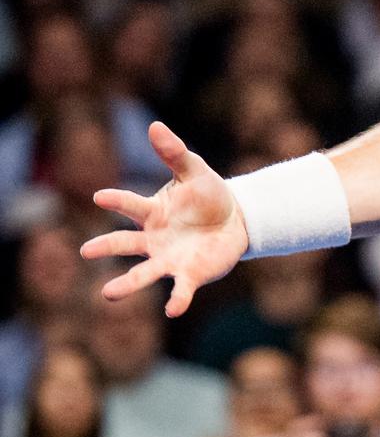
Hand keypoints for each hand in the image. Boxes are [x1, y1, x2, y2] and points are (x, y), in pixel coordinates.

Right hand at [81, 121, 249, 316]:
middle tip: (86, 251)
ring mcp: (169, 259)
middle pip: (125, 244)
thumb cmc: (208, 195)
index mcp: (152, 212)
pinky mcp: (189, 275)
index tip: (100, 196)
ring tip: (107, 293)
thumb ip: (174, 153)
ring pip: (143, 273)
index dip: (116, 200)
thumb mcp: (195, 171)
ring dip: (126, 284)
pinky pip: (180, 290)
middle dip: (106, 247)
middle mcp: (153, 239)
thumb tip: (155, 126)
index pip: (130, 205)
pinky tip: (173, 310)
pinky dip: (177, 300)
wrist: (235, 220)